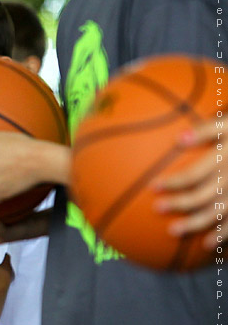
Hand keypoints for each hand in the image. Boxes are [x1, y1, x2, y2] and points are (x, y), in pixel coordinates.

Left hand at [155, 118, 226, 249]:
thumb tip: (178, 138)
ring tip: (172, 231)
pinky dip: (221, 235)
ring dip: (195, 223)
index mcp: (224, 160)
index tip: (154, 187)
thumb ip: (205, 130)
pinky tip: (205, 244)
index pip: (194, 174)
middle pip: (202, 196)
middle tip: (157, 208)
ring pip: (217, 213)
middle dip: (179, 203)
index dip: (173, 182)